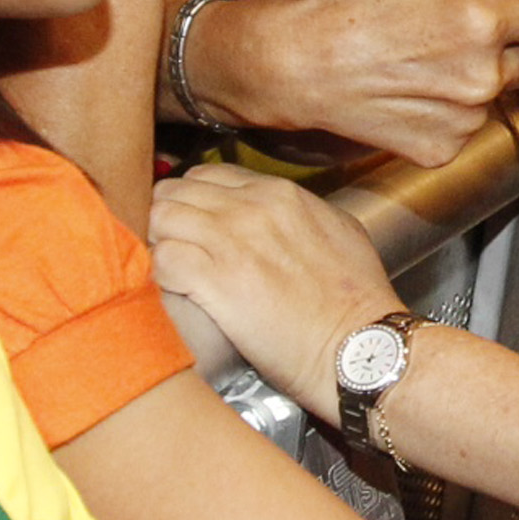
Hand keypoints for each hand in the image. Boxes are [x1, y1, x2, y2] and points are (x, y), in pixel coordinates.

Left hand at [148, 165, 401, 410]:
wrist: (360, 343)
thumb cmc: (356, 299)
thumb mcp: (339, 230)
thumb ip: (300, 211)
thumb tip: (278, 213)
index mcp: (278, 193)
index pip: (207, 175)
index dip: (191, 200)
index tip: (189, 222)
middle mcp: (250, 208)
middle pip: (175, 192)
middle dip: (166, 217)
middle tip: (170, 245)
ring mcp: (231, 242)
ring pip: (160, 219)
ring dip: (158, 243)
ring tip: (168, 268)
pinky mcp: (216, 282)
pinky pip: (163, 260)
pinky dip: (159, 274)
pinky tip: (173, 290)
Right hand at [190, 0, 518, 161]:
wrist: (283, 64)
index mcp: (481, 24)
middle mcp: (479, 79)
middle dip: (506, 44)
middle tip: (467, 29)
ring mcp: (458, 121)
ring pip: (492, 96)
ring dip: (476, 80)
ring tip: (430, 60)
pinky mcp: (434, 151)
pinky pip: (461, 130)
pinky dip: (448, 113)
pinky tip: (414, 91)